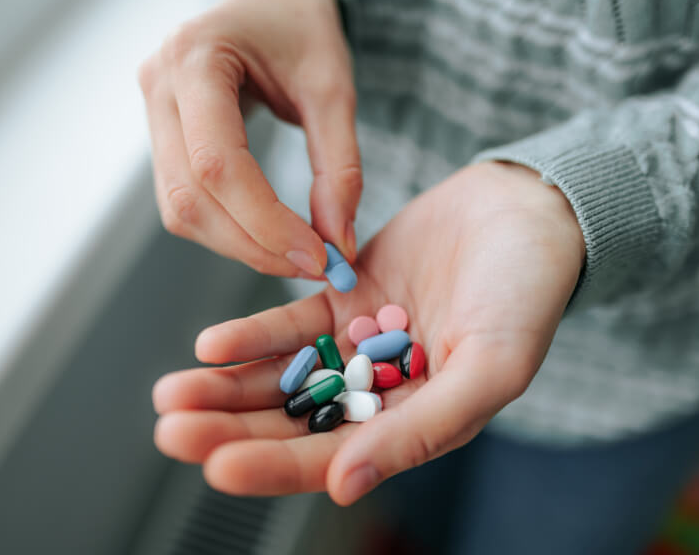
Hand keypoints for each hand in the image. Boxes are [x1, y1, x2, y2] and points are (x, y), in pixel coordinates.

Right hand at [138, 0, 359, 276]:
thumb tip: (339, 242)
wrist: (272, 1)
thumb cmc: (302, 30)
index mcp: (194, 58)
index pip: (217, 163)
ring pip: (180, 209)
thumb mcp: (333, 87)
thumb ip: (340, 166)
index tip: (318, 256)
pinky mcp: (163, 137)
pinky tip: (270, 235)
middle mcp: (158, 86)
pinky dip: (228, 230)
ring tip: (297, 255)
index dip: (266, 222)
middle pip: (190, 197)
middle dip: (253, 245)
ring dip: (239, 246)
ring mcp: (153, 112)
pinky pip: (184, 201)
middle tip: (313, 266)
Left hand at [152, 162, 584, 504]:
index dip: (276, 465)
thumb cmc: (527, 293)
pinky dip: (253, 334)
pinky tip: (213, 344)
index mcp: (418, 420)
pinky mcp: (348, 295)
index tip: (216, 467)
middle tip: (171, 430)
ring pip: (285, 374)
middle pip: (296, 420)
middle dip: (232, 428)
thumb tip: (343, 487)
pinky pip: (293, 321)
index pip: (336, 456)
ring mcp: (361, 341)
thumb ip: (423, 429)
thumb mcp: (490, 366)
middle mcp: (382, 389)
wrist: (527, 212)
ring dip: (228, 386)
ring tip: (172, 394)